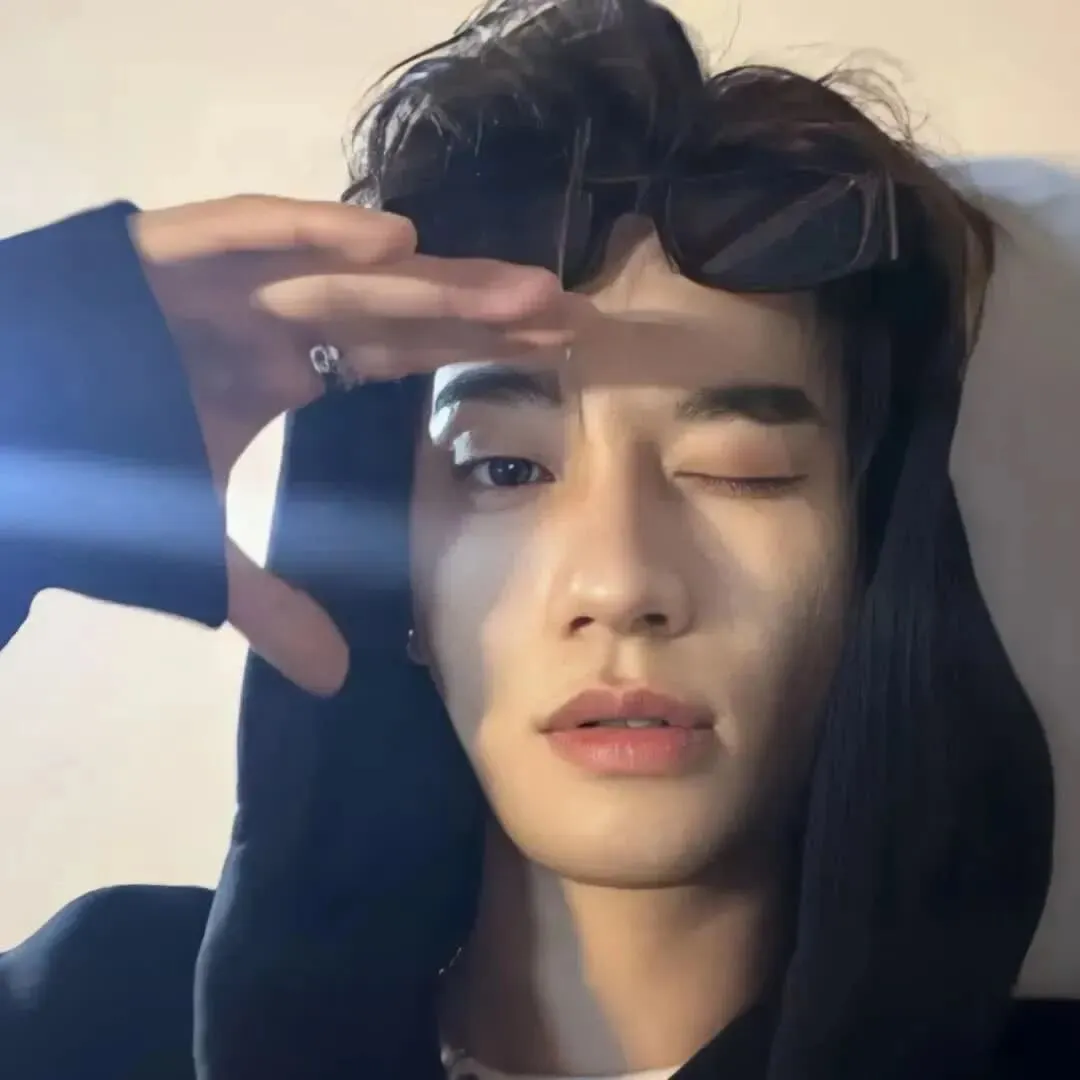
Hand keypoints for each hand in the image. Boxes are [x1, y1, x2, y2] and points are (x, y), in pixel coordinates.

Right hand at [129, 194, 585, 694]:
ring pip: (343, 274)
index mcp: (287, 366)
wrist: (2, 422)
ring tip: (523, 290)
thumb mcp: (201, 548)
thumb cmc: (99, 462)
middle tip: (567, 316)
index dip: (472, 348)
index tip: (549, 350)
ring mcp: (226, 280)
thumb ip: (269, 605)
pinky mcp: (169, 254)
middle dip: (479, 310)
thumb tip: (335, 680)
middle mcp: (271, 315)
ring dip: (431, 280)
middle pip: (395, 308)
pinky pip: (249, 235)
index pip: (401, 352)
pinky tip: (397, 245)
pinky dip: (315, 234)